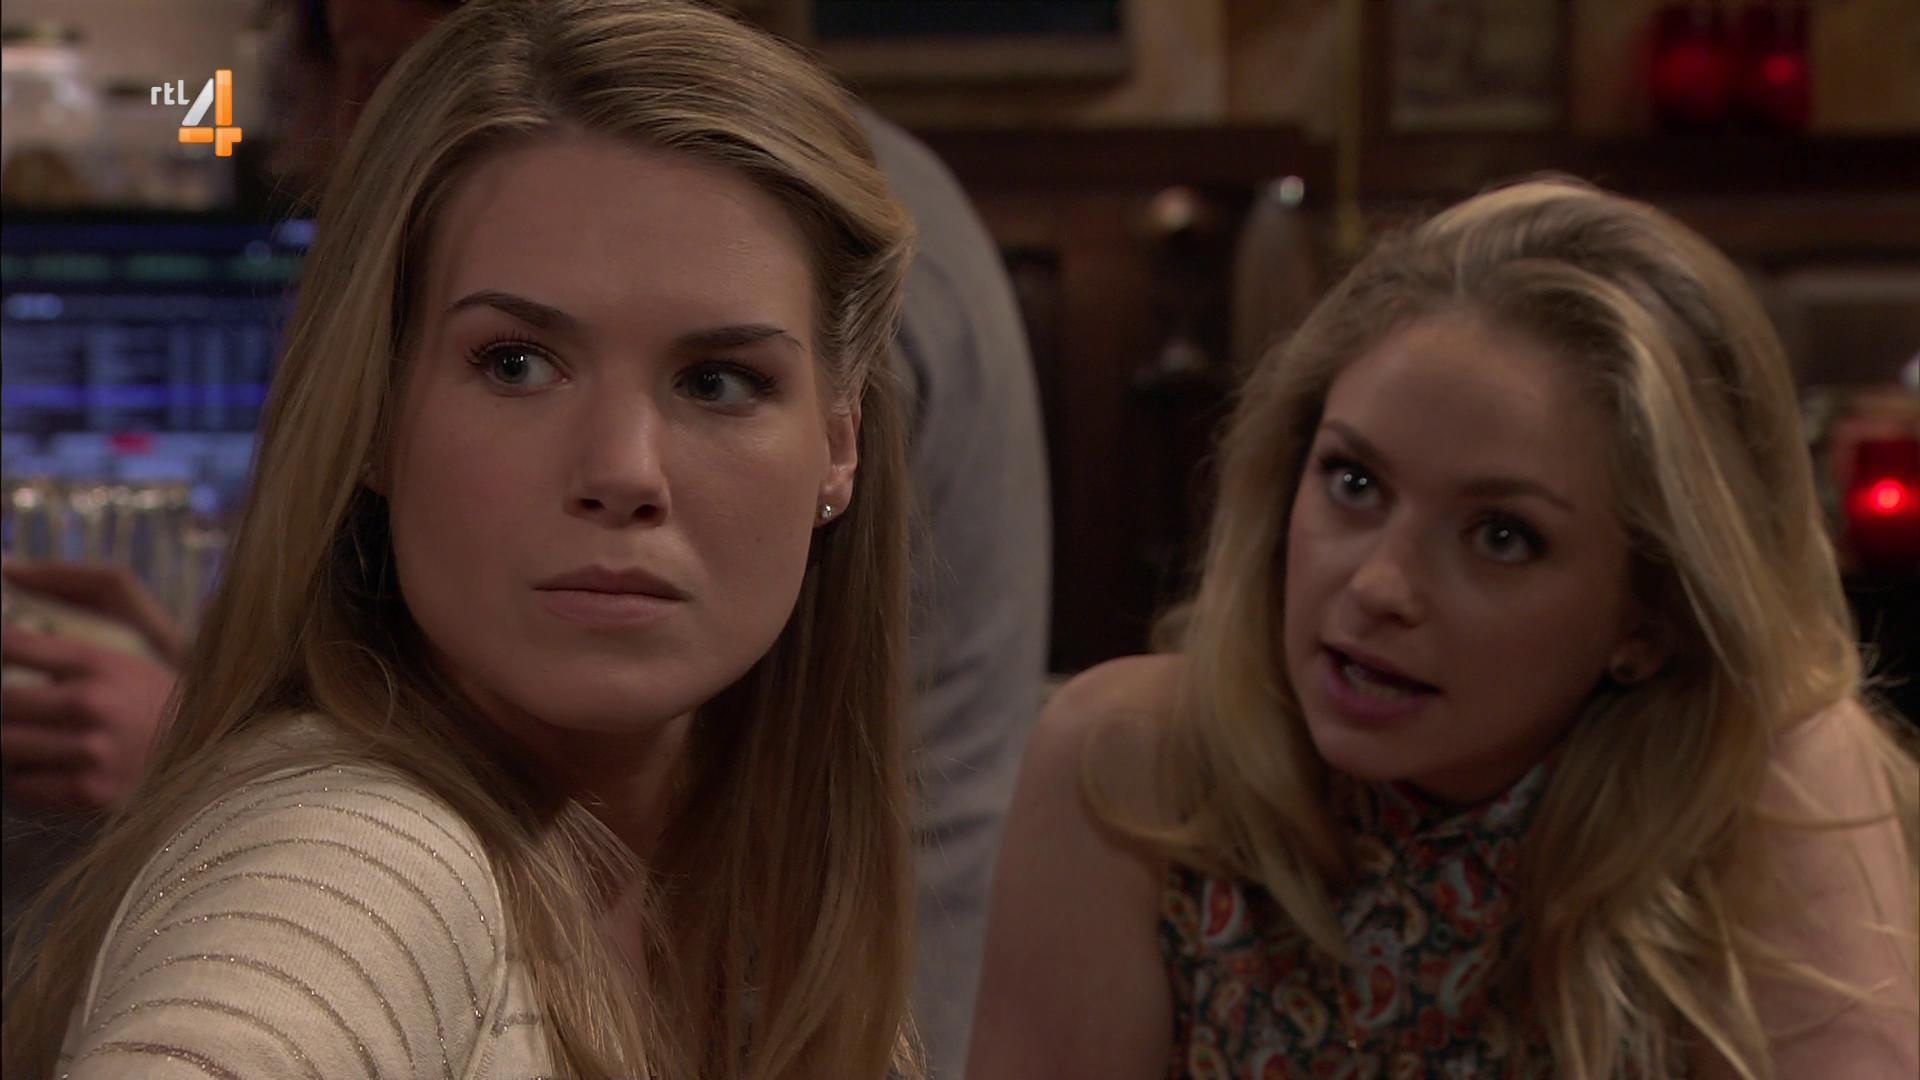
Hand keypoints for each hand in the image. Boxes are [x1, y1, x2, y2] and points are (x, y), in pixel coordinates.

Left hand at [2, 561, 184, 811]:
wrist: (212, 753)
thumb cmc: (160, 690)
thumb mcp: (131, 635)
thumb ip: (79, 595)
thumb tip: (9, 569)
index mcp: (100, 661)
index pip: (13, 646)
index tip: (4, 654)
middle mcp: (92, 704)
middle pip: (0, 703)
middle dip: (2, 704)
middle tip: (18, 704)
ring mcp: (91, 752)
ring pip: (4, 747)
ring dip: (8, 742)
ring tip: (26, 733)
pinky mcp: (90, 793)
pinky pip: (21, 788)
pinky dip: (18, 779)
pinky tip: (39, 766)